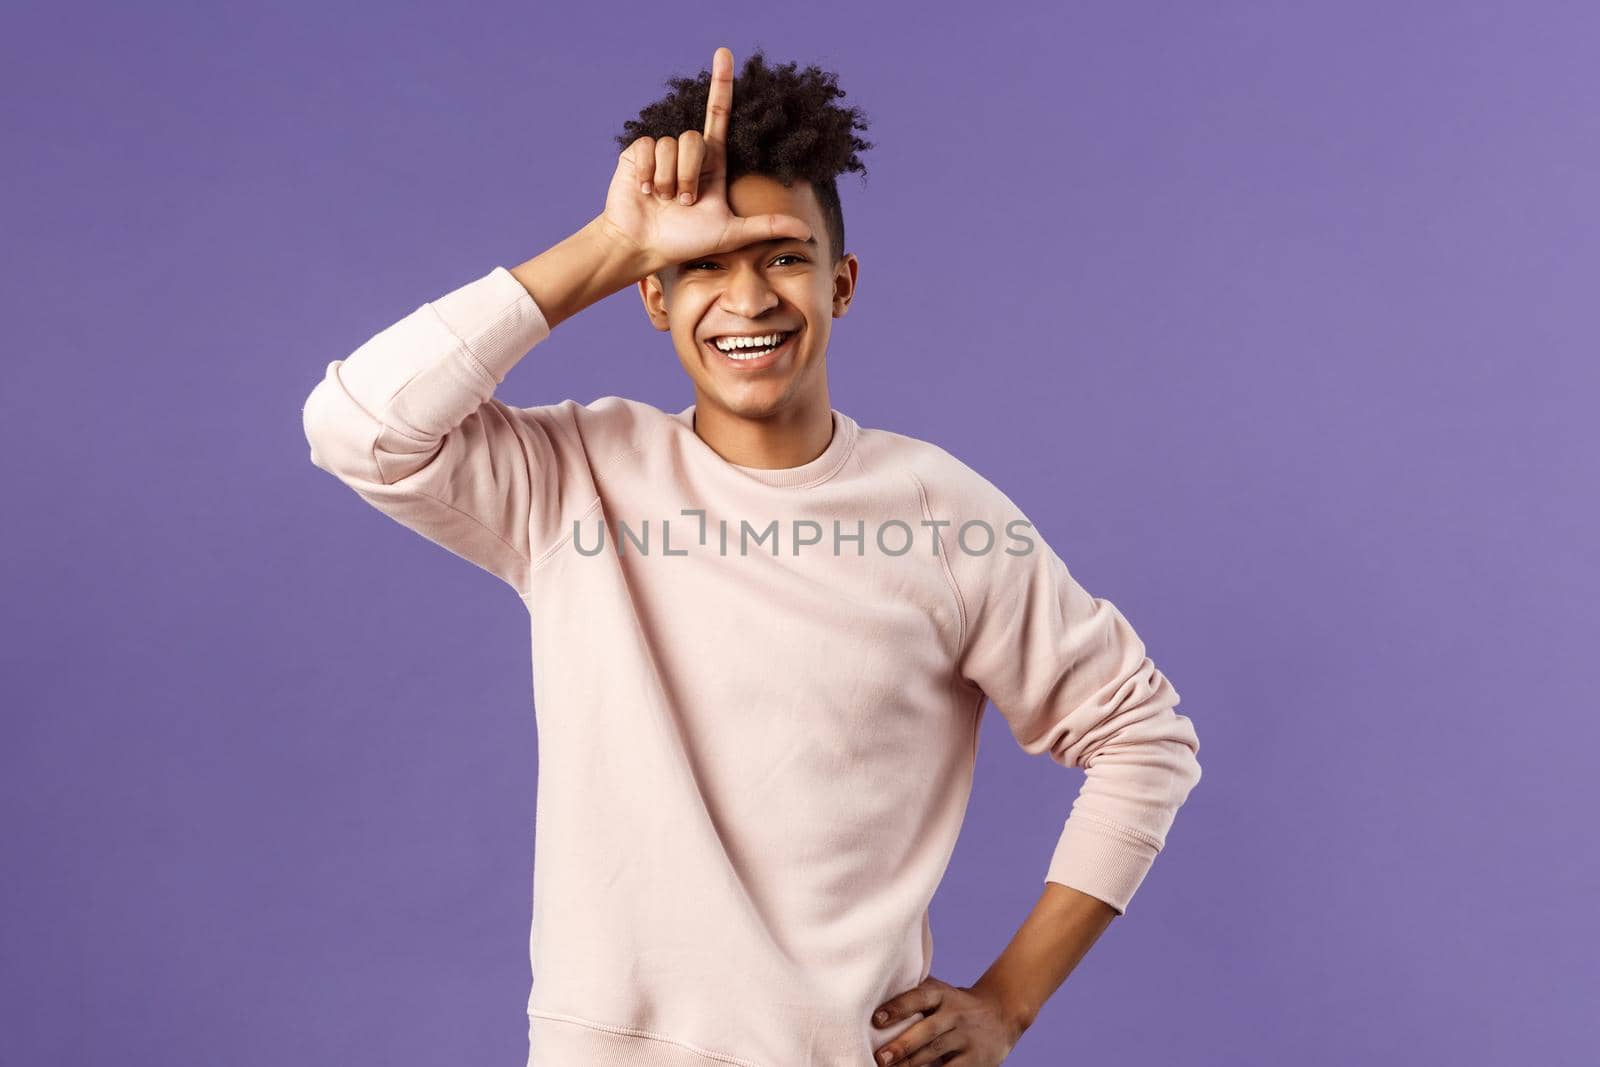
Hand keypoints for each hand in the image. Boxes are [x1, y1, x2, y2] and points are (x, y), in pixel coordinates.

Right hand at [596, 46, 814, 273]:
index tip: (725, 53)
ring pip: (670, 145)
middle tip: (684, 203)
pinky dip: (646, 173)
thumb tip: (808, 231)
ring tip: (662, 200)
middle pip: (694, 139)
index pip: (719, 115)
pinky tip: (644, 191)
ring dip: (667, 179)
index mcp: (711, 162)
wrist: (644, 246)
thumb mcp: (730, 233)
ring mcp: (660, 153)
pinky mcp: (636, 154)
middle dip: (689, 175)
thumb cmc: (685, 242)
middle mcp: (687, 153)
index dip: (722, 84)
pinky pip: (646, 147)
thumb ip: (766, 227)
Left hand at [870, 975, 1023, 1065]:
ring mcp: (966, 1037)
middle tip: (880, 1058)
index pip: (919, 997)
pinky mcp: (975, 1060)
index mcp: (943, 995)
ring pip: (937, 1052)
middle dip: (903, 1045)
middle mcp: (955, 1014)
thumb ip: (914, 994)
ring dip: (912, 1065)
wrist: (1002, 1014)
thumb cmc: (955, 1005)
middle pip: (927, 1030)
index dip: (898, 1007)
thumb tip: (872, 999)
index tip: (876, 1019)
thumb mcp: (941, 992)